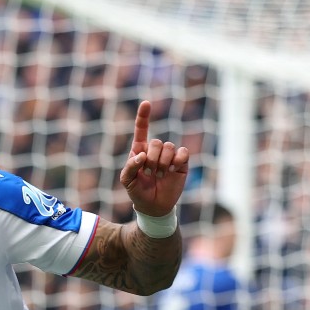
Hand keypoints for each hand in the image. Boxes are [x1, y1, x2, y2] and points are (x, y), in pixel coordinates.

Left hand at [118, 100, 189, 216]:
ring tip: (159, 175)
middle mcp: (155, 150)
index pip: (141, 130)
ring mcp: (169, 156)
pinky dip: (177, 161)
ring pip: (169, 147)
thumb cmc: (137, 191)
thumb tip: (141, 155)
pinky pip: (183, 152)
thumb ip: (130, 166)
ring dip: (163, 163)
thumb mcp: (127, 181)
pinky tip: (172, 171)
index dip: (143, 116)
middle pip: (157, 142)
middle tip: (150, 173)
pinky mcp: (181, 162)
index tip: (146, 103)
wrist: (154, 206)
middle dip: (153, 159)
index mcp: (140, 150)